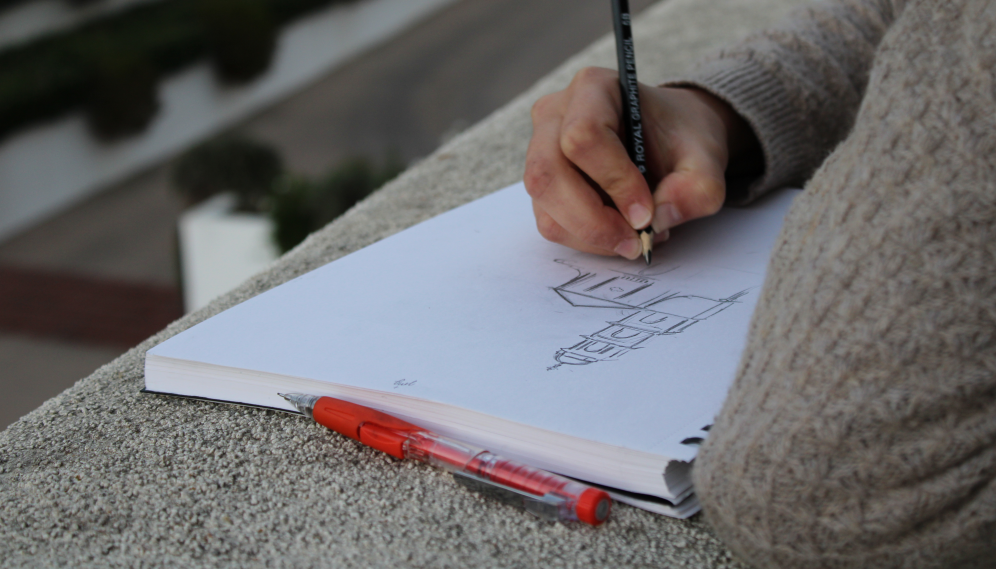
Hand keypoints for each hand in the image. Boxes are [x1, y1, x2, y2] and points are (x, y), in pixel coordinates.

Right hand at [524, 67, 753, 258]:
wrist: (669, 139)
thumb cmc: (681, 138)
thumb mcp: (706, 158)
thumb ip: (696, 189)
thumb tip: (659, 220)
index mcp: (593, 89)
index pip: (582, 138)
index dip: (613, 181)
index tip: (646, 212)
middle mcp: (555, 115)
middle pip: (548, 176)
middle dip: (594, 221)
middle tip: (635, 242)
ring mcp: (540, 152)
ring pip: (546, 208)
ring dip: (591, 236)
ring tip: (633, 237)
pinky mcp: (542, 186)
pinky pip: (550, 224)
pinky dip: (585, 240)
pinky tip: (617, 232)